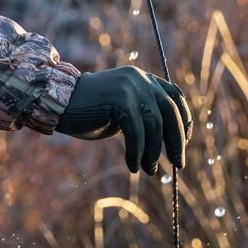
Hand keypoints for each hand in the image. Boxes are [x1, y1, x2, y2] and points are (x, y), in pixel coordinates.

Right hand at [55, 66, 192, 173]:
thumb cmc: (90, 111)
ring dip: (153, 151)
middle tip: (179, 163)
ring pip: (154, 124)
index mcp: (142, 78)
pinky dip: (136, 152)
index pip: (174, 96)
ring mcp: (129, 87)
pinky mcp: (119, 100)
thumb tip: (169, 139)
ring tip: (149, 170)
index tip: (186, 141)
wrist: (60, 102)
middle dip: (176, 140)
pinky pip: (136, 132)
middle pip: (170, 111)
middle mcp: (139, 78)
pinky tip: (132, 165)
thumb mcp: (123, 108)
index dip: (184, 119)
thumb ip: (143, 113)